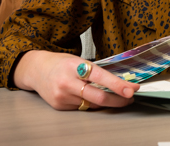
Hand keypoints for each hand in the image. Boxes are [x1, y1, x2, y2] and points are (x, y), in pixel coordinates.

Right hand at [13, 50, 139, 110]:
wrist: (36, 70)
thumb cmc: (61, 63)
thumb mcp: (79, 60)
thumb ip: (96, 71)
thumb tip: (120, 82)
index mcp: (75, 66)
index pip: (101, 77)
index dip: (118, 85)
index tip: (132, 89)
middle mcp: (67, 82)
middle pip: (98, 97)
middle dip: (118, 100)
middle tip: (130, 98)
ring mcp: (62, 96)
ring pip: (92, 104)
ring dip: (107, 102)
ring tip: (117, 97)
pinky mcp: (60, 106)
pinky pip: (82, 108)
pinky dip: (92, 104)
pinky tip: (94, 98)